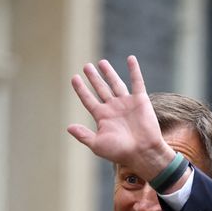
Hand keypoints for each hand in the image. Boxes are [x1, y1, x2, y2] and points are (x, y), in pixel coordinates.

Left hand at [67, 56, 174, 181]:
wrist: (143, 152)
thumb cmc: (120, 152)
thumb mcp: (98, 145)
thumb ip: (83, 135)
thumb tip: (68, 127)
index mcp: (102, 117)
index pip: (88, 100)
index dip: (81, 89)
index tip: (74, 78)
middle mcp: (113, 108)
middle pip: (100, 89)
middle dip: (93, 78)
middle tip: (86, 66)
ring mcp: (127, 103)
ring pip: (115, 83)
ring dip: (109, 73)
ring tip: (101, 62)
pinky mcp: (140, 100)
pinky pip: (137, 82)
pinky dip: (134, 70)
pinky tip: (130, 58)